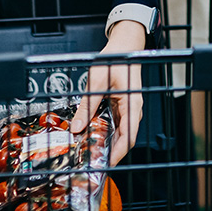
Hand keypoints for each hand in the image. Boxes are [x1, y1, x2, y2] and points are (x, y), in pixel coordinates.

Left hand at [71, 20, 145, 165]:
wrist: (123, 47)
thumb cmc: (115, 59)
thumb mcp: (97, 82)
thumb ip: (87, 106)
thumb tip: (78, 128)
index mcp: (132, 104)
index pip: (129, 137)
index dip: (119, 153)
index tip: (106, 164)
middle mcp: (133, 109)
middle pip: (125, 138)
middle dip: (111, 152)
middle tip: (94, 161)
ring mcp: (129, 108)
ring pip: (121, 132)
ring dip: (109, 142)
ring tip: (92, 151)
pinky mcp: (123, 106)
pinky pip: (117, 124)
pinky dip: (107, 132)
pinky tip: (94, 135)